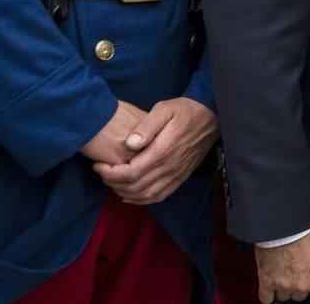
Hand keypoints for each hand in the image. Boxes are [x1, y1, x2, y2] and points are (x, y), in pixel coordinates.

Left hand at [92, 97, 218, 204]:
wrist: (210, 116)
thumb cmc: (184, 110)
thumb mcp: (164, 109)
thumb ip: (145, 127)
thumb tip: (128, 143)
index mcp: (163, 150)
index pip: (130, 173)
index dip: (110, 174)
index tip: (98, 165)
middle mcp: (170, 167)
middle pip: (135, 187)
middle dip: (113, 183)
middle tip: (102, 172)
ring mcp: (176, 174)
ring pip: (145, 195)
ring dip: (125, 193)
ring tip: (112, 182)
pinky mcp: (181, 177)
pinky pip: (159, 196)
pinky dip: (142, 200)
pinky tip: (130, 195)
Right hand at [256, 224, 309, 302]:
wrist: (287, 222)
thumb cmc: (309, 229)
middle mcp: (303, 285)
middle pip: (300, 296)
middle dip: (299, 285)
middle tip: (296, 271)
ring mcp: (284, 284)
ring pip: (284, 296)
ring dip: (284, 287)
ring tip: (282, 270)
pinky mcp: (267, 280)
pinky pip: (266, 298)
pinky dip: (267, 293)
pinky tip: (269, 285)